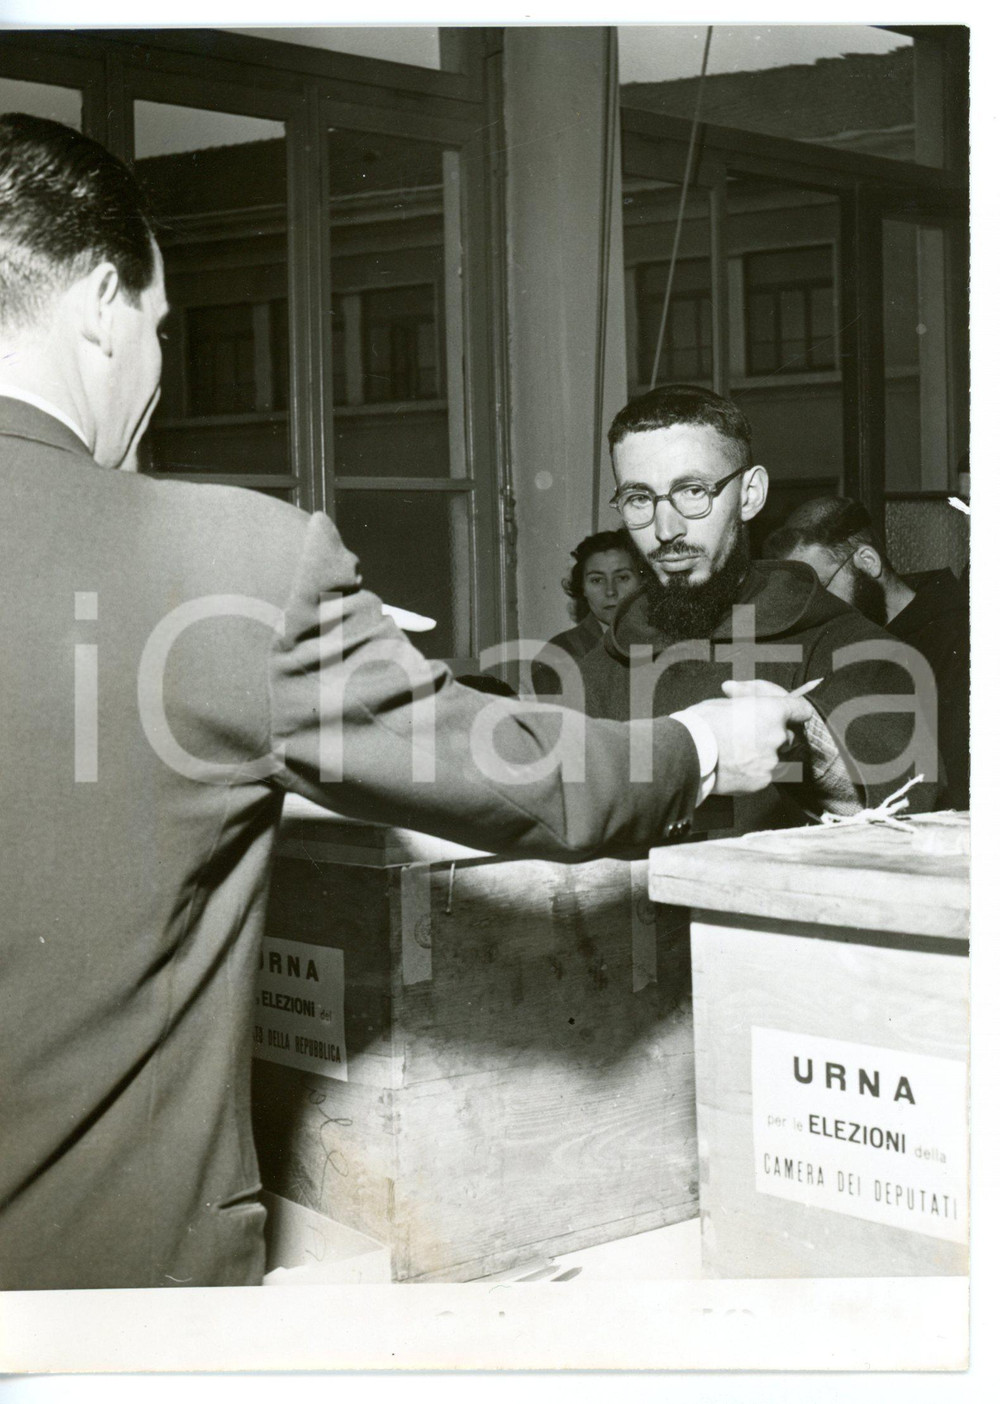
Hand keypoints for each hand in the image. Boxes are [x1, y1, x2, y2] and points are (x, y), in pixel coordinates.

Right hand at [686, 686, 813, 794]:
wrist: (687, 753)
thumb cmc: (702, 723)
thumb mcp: (725, 702)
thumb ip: (746, 703)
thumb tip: (744, 697)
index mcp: (772, 712)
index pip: (800, 710)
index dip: (795, 711)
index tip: (792, 714)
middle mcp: (778, 736)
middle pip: (786, 737)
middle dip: (772, 737)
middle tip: (749, 737)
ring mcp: (771, 761)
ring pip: (774, 758)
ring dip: (762, 756)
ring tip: (736, 755)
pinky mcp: (762, 781)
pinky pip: (763, 775)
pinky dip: (752, 772)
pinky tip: (733, 767)